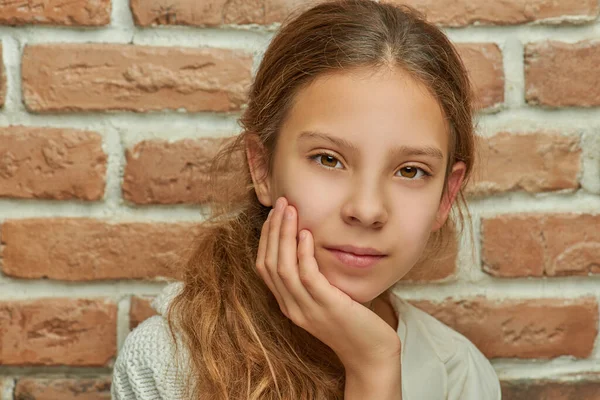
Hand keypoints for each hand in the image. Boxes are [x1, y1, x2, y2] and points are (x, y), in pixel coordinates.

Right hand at [255, 197, 401, 369]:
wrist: (371, 355)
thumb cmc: (352, 322)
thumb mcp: (326, 298)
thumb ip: (314, 278)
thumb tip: (309, 245)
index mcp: (288, 304)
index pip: (264, 267)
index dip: (266, 238)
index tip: (274, 214)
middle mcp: (291, 307)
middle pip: (269, 263)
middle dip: (272, 230)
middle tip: (281, 203)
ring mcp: (307, 309)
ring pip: (283, 267)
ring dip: (284, 235)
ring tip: (291, 210)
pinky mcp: (326, 307)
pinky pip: (307, 276)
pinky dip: (303, 253)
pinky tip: (308, 233)